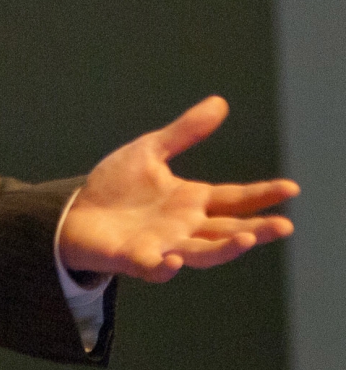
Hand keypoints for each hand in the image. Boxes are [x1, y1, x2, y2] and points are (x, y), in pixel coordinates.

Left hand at [60, 95, 298, 281]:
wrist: (77, 212)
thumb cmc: (117, 186)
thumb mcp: (150, 151)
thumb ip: (185, 132)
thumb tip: (220, 102)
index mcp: (191, 200)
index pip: (234, 198)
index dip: (262, 194)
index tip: (291, 188)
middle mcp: (185, 226)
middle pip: (228, 230)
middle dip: (257, 229)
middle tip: (284, 225)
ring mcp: (163, 245)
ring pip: (201, 253)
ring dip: (224, 249)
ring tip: (246, 238)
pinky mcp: (135, 258)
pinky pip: (154, 267)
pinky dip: (165, 266)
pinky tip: (173, 258)